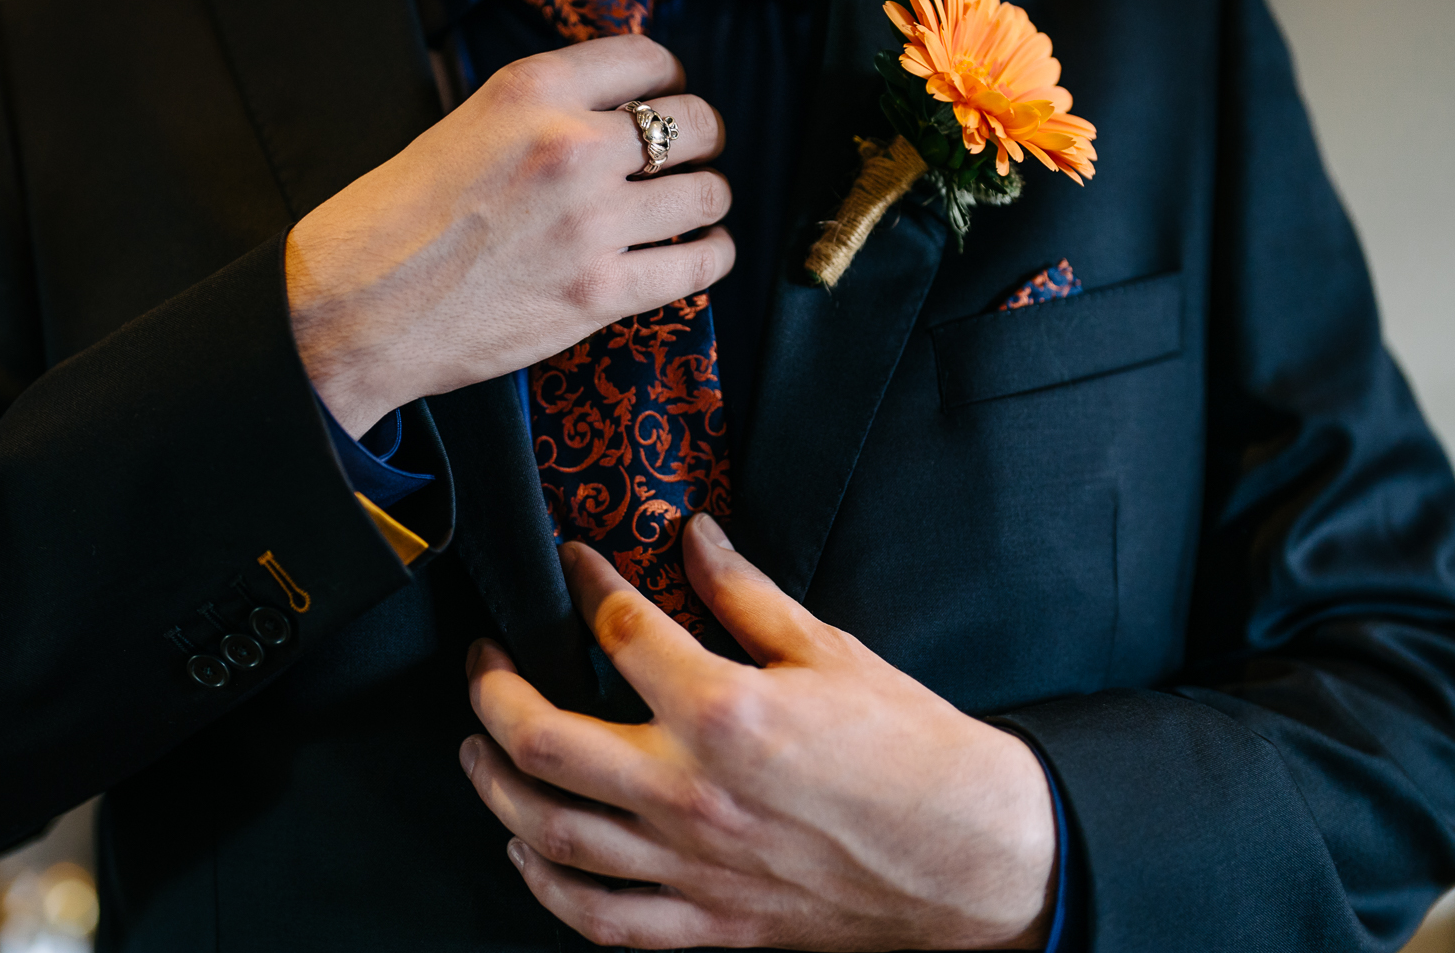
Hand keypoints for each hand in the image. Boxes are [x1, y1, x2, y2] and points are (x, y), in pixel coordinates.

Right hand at [285, 34, 732, 436]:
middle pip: (693, 122)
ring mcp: (592, 222)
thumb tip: (605, 113)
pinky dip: (712, 255)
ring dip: (707, 198)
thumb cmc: (391, 224)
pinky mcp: (600, 292)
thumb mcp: (462, 128)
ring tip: (693, 207)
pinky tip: (704, 251)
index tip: (666, 95)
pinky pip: (700, 264)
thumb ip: (538, 115)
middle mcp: (572, 146)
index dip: (668, 78)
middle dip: (700, 138)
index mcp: (532, 92)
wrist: (353, 311)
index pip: (647, 58)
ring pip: (707, 193)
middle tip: (688, 155)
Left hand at [462, 514, 1058, 950]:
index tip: (574, 565)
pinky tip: (529, 853)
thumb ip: (748, 595)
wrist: (976, 857)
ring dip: (497, 787)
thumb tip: (697, 539)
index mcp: (726, 712)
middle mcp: (693, 792)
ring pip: (554, 834)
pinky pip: (602, 917)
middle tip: (484, 664)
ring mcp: (694, 864)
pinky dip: (548, 888)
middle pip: (544, 742)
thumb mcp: (832, 651)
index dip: (585, 585)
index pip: (619, 633)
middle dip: (493, 693)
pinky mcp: (710, 921)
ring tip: (479, 750)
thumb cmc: (913, 754)